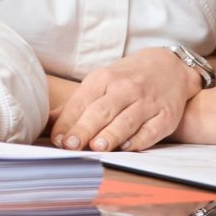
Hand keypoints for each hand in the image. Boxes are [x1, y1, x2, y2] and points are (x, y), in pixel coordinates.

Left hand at [49, 48, 202, 151]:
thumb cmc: (126, 79)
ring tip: (96, 148)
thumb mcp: (100, 83)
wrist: (169, 67)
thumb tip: (46, 124)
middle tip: (71, 145)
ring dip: (111, 135)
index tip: (57, 139)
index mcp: (103, 79)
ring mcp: (148, 102)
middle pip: (101, 111)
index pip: (81, 102)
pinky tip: (127, 148)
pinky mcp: (166, 116)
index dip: (68, 122)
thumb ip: (75, 105)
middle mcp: (125, 88)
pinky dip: (139, 140)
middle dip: (84, 129)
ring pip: (126, 121)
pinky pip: (151, 130)